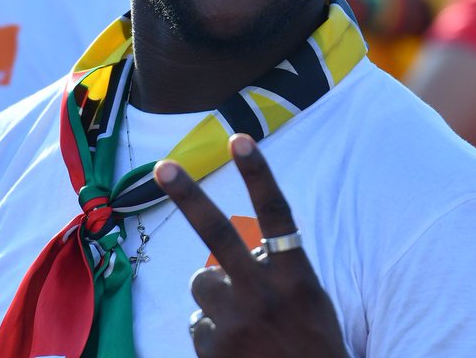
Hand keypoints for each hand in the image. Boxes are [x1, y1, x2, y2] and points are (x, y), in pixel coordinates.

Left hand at [154, 134, 348, 357]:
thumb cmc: (312, 346)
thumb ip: (277, 272)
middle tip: (163, 166)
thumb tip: (235, 251)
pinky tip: (236, 349)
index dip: (258, 175)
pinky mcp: (212, 348)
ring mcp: (235, 321)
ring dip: (214, 294)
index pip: (276, 215)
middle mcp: (264, 293)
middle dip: (189, 195)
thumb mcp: (310, 301)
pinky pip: (198, 322)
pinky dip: (212, 331)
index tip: (240, 138)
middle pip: (218, 233)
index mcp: (297, 277)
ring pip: (201, 281)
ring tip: (241, 320)